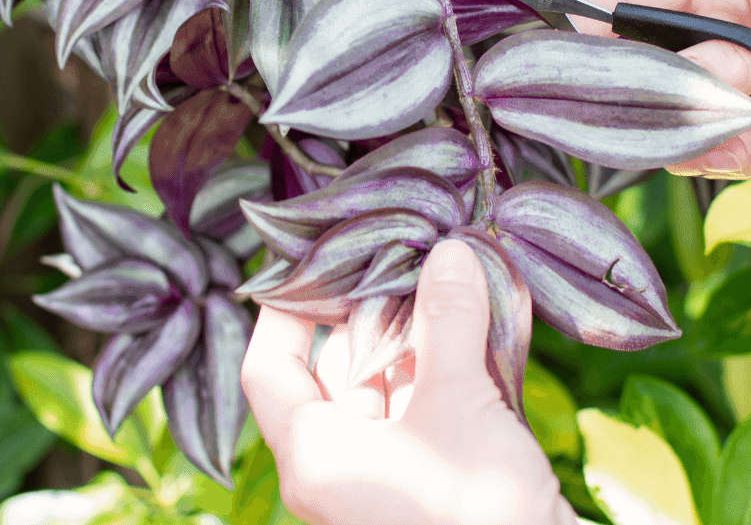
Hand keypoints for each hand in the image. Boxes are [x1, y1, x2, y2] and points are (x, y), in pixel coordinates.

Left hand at [240, 240, 576, 524]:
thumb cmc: (477, 510)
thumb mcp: (459, 402)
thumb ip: (448, 321)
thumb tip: (449, 252)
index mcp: (313, 456)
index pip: (269, 368)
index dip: (288, 309)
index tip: (325, 259)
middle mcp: (337, 469)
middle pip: (335, 369)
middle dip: (376, 310)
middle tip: (411, 252)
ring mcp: (386, 478)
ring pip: (387, 387)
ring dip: (420, 335)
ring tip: (452, 275)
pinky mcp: (431, 483)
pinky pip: (425, 411)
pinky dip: (447, 369)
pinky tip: (481, 322)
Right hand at [578, 0, 750, 179]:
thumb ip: (732, 67)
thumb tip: (674, 90)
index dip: (598, 33)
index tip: (595, 84)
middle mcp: (723, 16)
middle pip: (644, 64)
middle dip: (672, 104)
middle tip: (711, 120)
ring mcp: (739, 67)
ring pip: (678, 114)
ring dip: (717, 135)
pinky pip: (715, 142)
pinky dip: (744, 153)